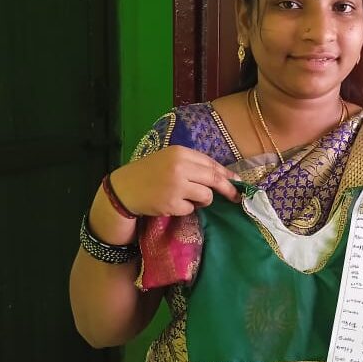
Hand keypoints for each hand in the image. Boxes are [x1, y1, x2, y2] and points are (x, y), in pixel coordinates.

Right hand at [109, 146, 240, 216]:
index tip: (239, 182)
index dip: (227, 174)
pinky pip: (191, 209)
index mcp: (180, 152)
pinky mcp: (172, 203)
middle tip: (236, 196)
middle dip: (228, 189)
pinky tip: (172, 203)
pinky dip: (186, 209)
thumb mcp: (169, 160)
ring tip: (186, 197)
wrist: (124, 189)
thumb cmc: (149, 174)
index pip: (211, 163)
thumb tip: (223, 175)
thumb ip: (193, 165)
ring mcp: (176, 186)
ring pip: (206, 196)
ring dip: (202, 200)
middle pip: (214, 179)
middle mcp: (179, 167)